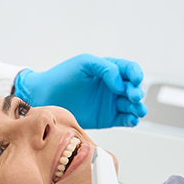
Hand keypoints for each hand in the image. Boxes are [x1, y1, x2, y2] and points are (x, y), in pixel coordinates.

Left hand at [14, 54, 147, 128]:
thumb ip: (106, 68)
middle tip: (133, 97)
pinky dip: (130, 120)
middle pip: (133, 89)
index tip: (135, 80)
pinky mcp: (106, 119)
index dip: (136, 74)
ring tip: (137, 111)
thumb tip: (120, 83)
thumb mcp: (84, 63)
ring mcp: (110, 103)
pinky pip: (124, 120)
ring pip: (131, 106)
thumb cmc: (62, 76)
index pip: (130, 70)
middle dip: (136, 92)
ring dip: (137, 107)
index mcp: (109, 70)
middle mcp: (112, 87)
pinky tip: (131, 120)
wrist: (46, 97)